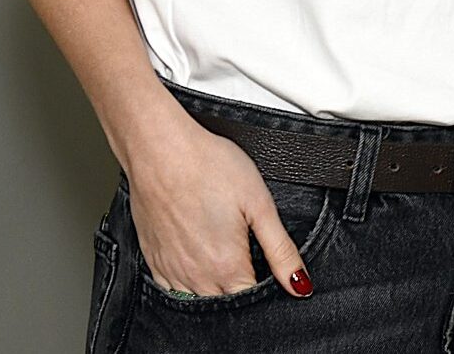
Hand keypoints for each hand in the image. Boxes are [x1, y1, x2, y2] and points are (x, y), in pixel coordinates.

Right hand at [124, 110, 312, 297]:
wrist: (161, 151)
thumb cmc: (210, 167)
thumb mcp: (260, 204)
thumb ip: (281, 250)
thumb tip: (300, 284)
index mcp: (226, 267)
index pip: (251, 300)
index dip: (267, 289)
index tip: (270, 269)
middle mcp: (196, 277)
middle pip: (225, 303)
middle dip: (241, 289)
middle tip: (248, 256)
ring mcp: (171, 272)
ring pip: (198, 300)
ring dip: (215, 288)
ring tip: (224, 255)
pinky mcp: (153, 261)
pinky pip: (172, 289)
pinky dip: (189, 282)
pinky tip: (197, 258)